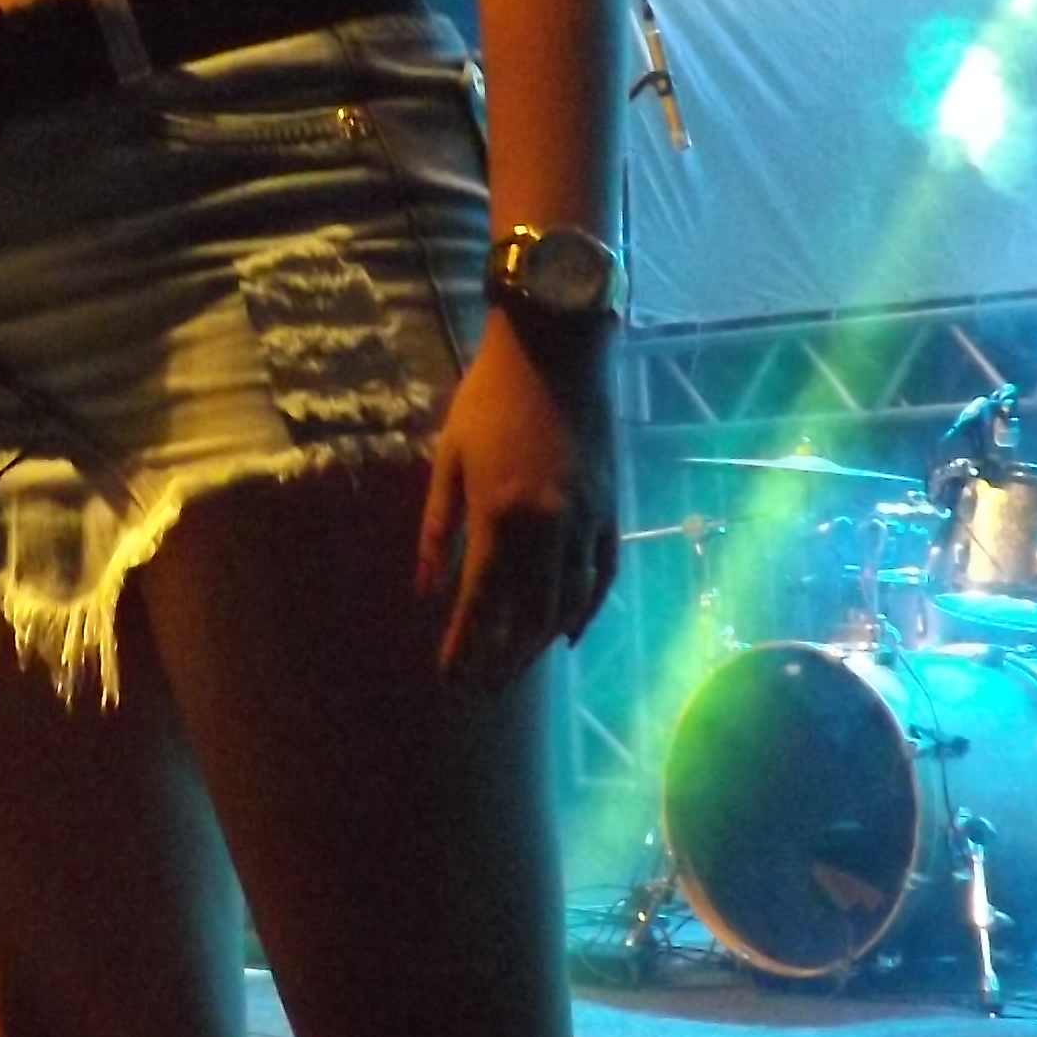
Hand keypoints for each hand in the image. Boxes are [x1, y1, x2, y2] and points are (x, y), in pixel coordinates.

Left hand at [414, 324, 619, 690]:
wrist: (557, 348)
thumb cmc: (489, 398)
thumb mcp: (449, 459)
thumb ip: (437, 530)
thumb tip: (425, 591)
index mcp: (499, 515)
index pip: (479, 600)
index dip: (464, 645)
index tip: (449, 678)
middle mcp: (548, 528)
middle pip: (526, 615)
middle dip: (504, 658)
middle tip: (483, 688)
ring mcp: (587, 521)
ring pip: (568, 602)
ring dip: (541, 643)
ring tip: (517, 668)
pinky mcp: (611, 508)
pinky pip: (603, 573)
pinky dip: (588, 608)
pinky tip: (568, 633)